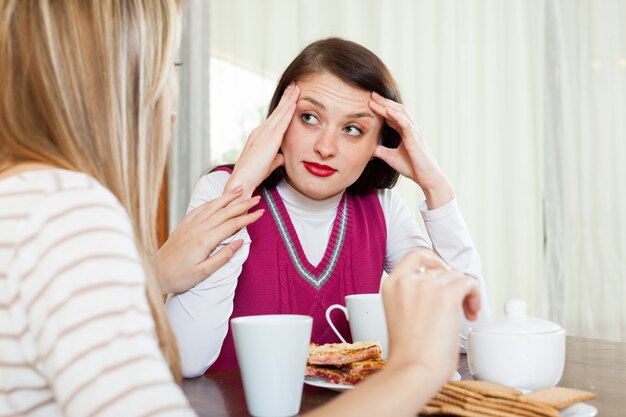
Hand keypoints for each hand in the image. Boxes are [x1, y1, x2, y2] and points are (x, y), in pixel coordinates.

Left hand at [155, 188, 263, 294]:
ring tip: (238, 189)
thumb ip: (223, 256)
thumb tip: (240, 242)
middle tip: (256, 197)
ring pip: (212, 206)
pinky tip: (216, 200)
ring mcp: (190, 225)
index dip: (247, 218)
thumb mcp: (204, 272)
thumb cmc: (179, 277)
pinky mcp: (184, 225)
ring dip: (227, 197)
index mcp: (205, 240)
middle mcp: (198, 229)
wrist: (155, 273)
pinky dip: (211, 202)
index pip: (232, 225)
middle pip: (225, 212)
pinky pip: (200, 209)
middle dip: (242, 204)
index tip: (260, 213)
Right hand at [225, 83, 299, 199]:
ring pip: (280, 114)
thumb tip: (282, 156)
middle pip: (277, 112)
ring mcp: (263, 134)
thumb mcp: (267, 164)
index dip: (283, 108)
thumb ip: (275, 158)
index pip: (274, 119)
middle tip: (294, 86)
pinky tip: (295, 103)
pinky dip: (288, 111)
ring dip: (289, 100)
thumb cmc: (253, 176)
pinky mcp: (268, 139)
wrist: (242, 180)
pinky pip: (281, 122)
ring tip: (296, 88)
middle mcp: (260, 132)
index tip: (290, 98)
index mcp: (259, 137)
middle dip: (286, 98)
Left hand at [368, 92, 453, 208]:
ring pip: (401, 113)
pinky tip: (387, 111)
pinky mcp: (415, 139)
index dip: (381, 108)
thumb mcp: (391, 157)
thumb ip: (381, 151)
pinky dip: (396, 116)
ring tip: (375, 99)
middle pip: (396, 110)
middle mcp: (411, 129)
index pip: (393, 116)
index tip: (369, 101)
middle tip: (371, 94)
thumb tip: (369, 148)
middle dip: (383, 102)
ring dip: (387, 105)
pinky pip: (406, 124)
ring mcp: (414, 133)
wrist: (427, 178)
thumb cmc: (413, 168)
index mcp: (406, 132)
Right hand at [382, 249, 479, 386]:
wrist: (413, 369)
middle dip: (451, 285)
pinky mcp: (447, 295)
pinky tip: (471, 312)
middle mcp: (408, 280)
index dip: (433, 262)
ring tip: (464, 313)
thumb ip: (410, 296)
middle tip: (455, 305)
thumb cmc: (408, 354)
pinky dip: (474, 296)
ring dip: (464, 292)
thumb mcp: (399, 315)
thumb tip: (435, 290)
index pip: (415, 255)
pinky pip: (469, 283)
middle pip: (440, 269)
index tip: (441, 273)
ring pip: (456, 276)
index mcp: (391, 284)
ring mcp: (427, 285)